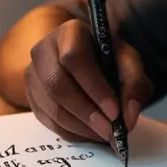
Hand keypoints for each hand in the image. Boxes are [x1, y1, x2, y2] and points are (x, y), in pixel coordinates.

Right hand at [25, 18, 152, 143]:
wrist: (88, 60)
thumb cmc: (108, 58)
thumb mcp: (128, 63)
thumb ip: (135, 85)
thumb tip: (129, 117)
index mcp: (69, 32)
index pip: (74, 57)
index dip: (94, 86)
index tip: (114, 111)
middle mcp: (44, 49)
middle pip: (57, 83)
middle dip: (85, 111)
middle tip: (109, 130)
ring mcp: (33, 74)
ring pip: (51, 106)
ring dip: (80, 126)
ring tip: (104, 134)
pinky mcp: (31, 97)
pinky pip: (48, 120)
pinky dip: (71, 132)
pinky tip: (90, 134)